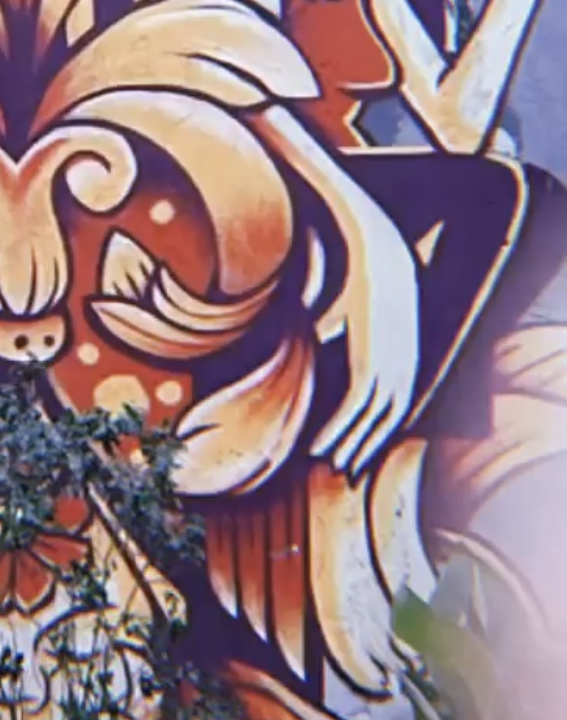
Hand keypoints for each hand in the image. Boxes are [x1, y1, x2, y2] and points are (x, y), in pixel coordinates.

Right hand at [312, 199, 419, 478]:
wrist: (376, 249)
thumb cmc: (362, 270)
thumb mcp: (350, 306)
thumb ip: (338, 326)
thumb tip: (315, 330)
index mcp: (404, 355)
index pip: (394, 405)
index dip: (376, 428)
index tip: (358, 446)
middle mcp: (403, 368)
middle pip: (386, 421)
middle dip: (365, 446)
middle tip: (345, 470)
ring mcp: (390, 368)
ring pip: (370, 421)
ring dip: (349, 445)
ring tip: (330, 464)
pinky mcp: (370, 363)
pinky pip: (354, 408)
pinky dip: (337, 430)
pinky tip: (321, 445)